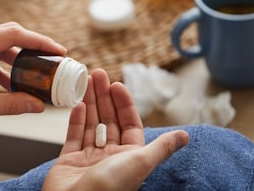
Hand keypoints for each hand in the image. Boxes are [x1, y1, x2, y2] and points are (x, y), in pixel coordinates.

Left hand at [0, 22, 66, 132]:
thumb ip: (8, 105)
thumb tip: (37, 104)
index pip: (10, 34)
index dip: (38, 40)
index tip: (58, 49)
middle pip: (5, 37)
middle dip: (30, 48)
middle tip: (52, 59)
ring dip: (15, 60)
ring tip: (35, 74)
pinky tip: (12, 84)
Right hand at [43, 69, 188, 190]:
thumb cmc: (110, 188)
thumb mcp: (140, 162)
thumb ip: (161, 147)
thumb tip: (185, 136)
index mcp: (128, 157)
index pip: (129, 123)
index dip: (124, 103)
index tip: (117, 84)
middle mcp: (109, 156)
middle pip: (108, 119)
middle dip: (103, 96)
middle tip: (97, 74)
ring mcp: (88, 158)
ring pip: (90, 124)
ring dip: (89, 102)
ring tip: (86, 81)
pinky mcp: (69, 161)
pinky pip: (73, 136)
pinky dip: (75, 120)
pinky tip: (77, 104)